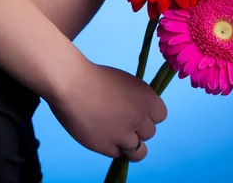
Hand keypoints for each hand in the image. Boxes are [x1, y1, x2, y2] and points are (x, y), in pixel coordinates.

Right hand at [47, 61, 166, 161]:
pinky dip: (112, 147)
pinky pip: (117, 154)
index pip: (161, 116)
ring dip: (131, 145)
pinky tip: (103, 136)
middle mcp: (139, 118)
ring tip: (120, 138)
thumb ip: (137, 99)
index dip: (148, 115)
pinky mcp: (106, 146)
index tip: (138, 112)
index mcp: (147, 98)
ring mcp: (123, 134)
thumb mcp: (126, 82)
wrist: (71, 83)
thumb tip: (139, 112)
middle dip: (138, 129)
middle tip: (122, 121)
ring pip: (139, 152)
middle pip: (149, 133)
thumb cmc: (95, 77)